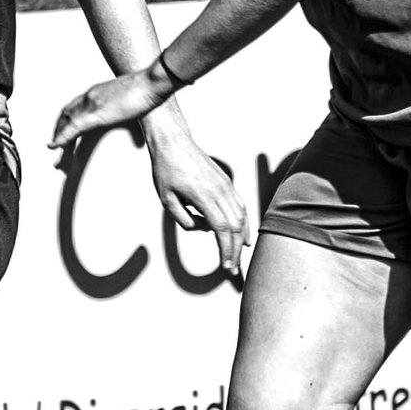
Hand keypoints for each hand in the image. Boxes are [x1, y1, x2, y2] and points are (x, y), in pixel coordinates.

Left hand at [50, 66, 166, 157]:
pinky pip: (74, 128)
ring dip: (60, 140)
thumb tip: (127, 114)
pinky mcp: (97, 114)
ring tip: (57, 158)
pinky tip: (54, 146)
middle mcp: (90, 96)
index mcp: (96, 92)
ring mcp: (92, 104)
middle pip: (67, 116)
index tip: (64, 136)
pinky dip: (61, 137)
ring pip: (68, 124)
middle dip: (60, 133)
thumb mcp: (129, 98)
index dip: (66, 122)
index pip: (74, 107)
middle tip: (57, 151)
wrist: (152, 82)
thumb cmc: (147, 89)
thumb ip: (123, 106)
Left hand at [145, 114, 249, 281]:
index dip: (226, 250)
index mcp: (203, 195)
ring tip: (239, 256)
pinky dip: (244, 222)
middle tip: (232, 268)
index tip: (225, 266)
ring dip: (242, 238)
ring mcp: (225, 184)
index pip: (221, 229)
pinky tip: (243, 234)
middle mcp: (219, 190)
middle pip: (235, 226)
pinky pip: (240, 205)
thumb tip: (202, 229)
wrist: (173, 141)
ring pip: (242, 216)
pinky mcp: (226, 181)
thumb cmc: (166, 169)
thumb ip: (184, 220)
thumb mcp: (166, 199)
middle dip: (235, 250)